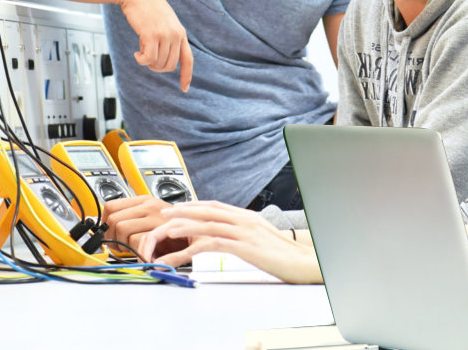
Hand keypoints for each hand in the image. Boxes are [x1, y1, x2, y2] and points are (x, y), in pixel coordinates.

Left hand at [103, 195, 175, 250]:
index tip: (108, 233)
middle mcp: (150, 206)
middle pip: (113, 220)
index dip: (105, 223)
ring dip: (124, 245)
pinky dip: (138, 252)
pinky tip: (144, 255)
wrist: (200, 232)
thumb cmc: (175, 231)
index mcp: (145, 201)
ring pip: (123, 230)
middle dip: (112, 237)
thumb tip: (105, 226)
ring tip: (134, 250)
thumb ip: (133, 219)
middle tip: (119, 246)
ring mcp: (156, 217)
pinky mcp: (163, 230)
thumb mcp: (152, 218)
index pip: (111, 207)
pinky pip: (138, 241)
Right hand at [117, 0, 193, 90]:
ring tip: (141, 49)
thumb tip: (161, 60)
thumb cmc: (147, 7)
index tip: (184, 88)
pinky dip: (140, 60)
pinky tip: (136, 52)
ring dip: (147, 62)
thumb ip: (167, 38)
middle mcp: (176, 35)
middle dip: (156, 67)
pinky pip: (147, 59)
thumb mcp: (164, 22)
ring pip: (157, 63)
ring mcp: (165, 35)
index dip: (186, 75)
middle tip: (146, 58)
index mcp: (181, 33)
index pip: (188, 59)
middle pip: (169, 66)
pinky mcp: (151, 35)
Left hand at [139, 201, 322, 283]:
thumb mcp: (262, 237)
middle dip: (181, 211)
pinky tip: (182, 250)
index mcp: (247, 215)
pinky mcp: (244, 246)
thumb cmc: (285, 254)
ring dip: (182, 228)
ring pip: (205, 224)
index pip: (214, 206)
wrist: (304, 262)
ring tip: (165, 231)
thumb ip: (245, 232)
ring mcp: (244, 231)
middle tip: (162, 215)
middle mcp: (244, 218)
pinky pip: (212, 242)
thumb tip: (231, 235)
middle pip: (206, 210)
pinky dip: (194, 245)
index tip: (176, 208)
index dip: (193, 205)